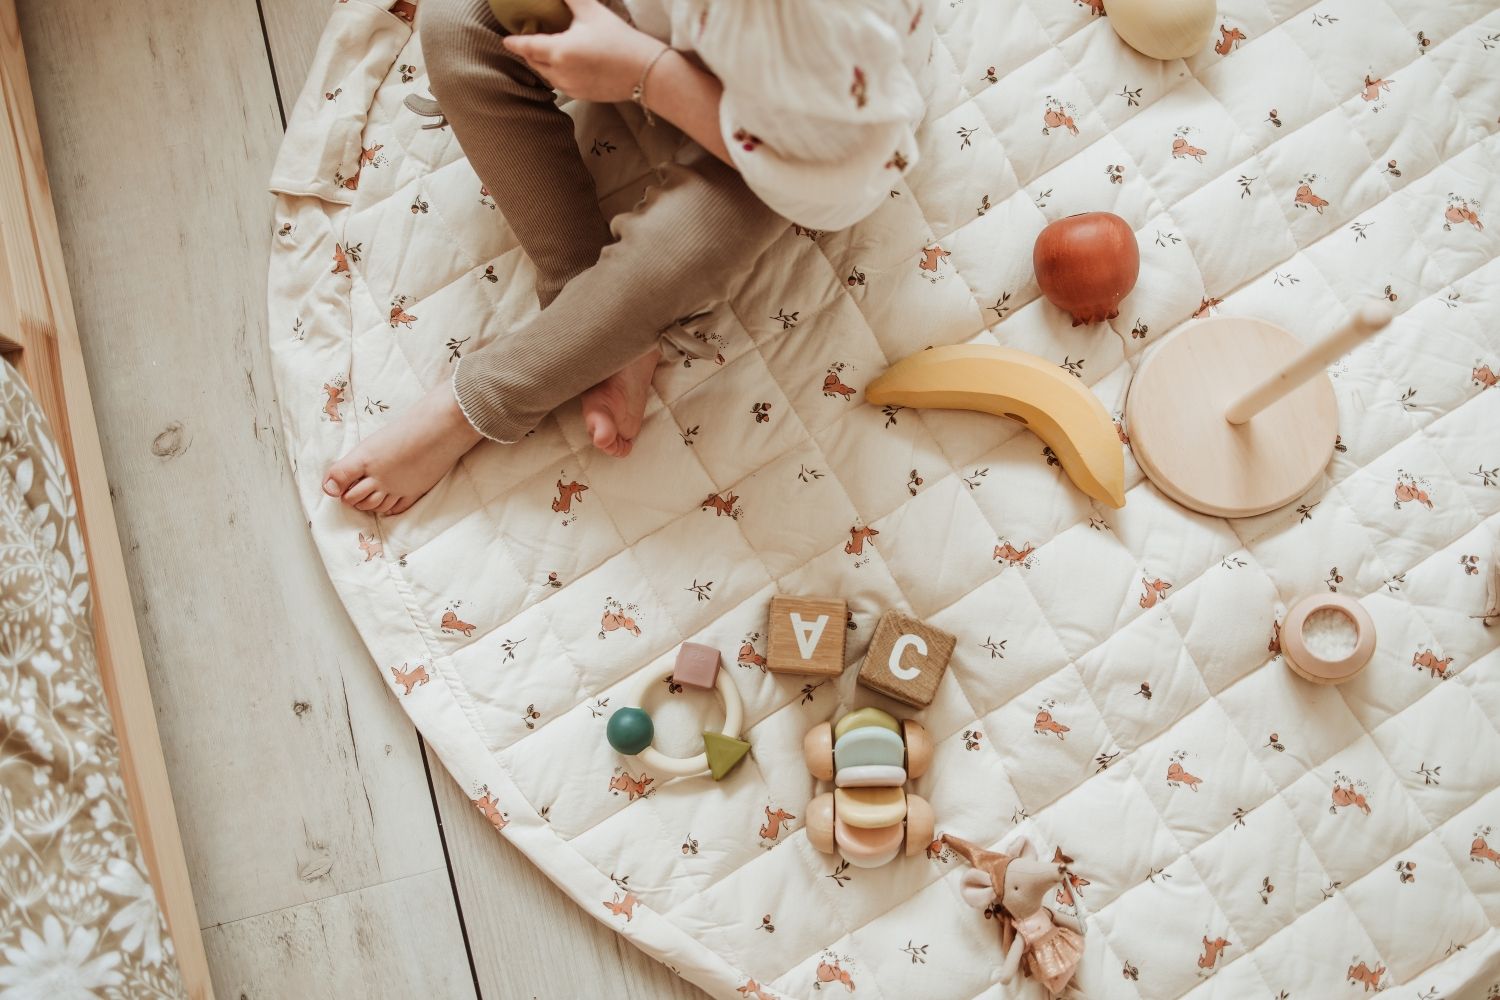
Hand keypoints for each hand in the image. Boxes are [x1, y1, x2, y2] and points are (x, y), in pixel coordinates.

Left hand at [502, 0, 665, 102]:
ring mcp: (569, 87)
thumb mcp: (592, 12)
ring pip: (546, 74)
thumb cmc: (619, 40)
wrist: (645, 72)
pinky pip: (560, 84)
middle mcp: (559, 72)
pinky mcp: (580, 96)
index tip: (506, 40)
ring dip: (542, 63)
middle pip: (533, 62)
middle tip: (528, 40)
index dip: (514, 43)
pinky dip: (556, 73)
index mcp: (558, 51)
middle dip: (528, 52)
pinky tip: (565, 64)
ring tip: (546, 51)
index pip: (526, 47)